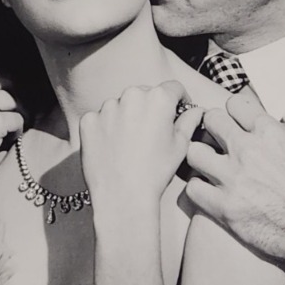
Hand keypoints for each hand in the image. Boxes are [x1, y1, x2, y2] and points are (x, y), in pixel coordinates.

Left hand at [80, 81, 201, 222]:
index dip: (179, 100)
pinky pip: (100, 118)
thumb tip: (196, 110)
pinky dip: (107, 128)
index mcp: (158, 98)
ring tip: (131, 145)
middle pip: (145, 94)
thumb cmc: (156, 172)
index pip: (173, 88)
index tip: (178, 112)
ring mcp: (106, 107)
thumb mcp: (181, 145)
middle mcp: (131, 95)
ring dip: (127, 117)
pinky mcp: (88, 120)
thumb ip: (189, 120)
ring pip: (121, 105)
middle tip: (153, 133)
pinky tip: (113, 148)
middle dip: (151, 108)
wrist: (122, 196)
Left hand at [184, 96, 284, 282]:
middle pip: (210, 121)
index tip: (236, 127)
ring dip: (201, 158)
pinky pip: (192, 188)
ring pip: (194, 152)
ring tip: (209, 167)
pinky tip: (210, 193)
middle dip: (214, 130)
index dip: (235, 115)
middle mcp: (248, 150)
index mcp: (270, 132)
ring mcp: (233, 179)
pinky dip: (199, 190)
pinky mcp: (224, 207)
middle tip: (218, 144)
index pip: (234, 104)